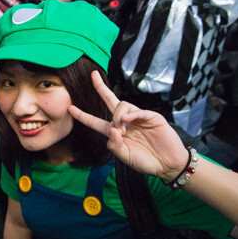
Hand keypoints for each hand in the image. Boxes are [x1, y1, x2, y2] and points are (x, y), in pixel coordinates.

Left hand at [69, 71, 188, 180]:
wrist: (167, 164)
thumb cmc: (146, 161)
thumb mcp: (125, 157)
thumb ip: (114, 146)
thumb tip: (112, 130)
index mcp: (115, 132)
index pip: (95, 121)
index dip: (83, 115)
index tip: (70, 108)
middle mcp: (124, 121)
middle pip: (109, 100)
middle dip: (100, 87)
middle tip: (92, 74)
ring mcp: (137, 117)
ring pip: (122, 105)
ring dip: (117, 116)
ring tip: (122, 130)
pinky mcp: (151, 116)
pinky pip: (137, 110)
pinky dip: (131, 114)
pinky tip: (128, 121)